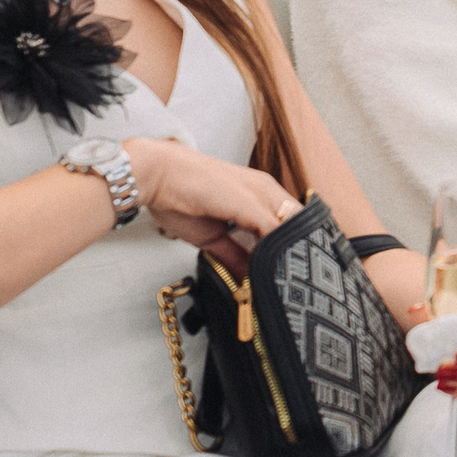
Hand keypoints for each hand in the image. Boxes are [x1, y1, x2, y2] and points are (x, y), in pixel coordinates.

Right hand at [121, 138, 301, 273]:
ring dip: (291, 252)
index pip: (292, 222)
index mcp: (260, 195)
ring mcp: (261, 194)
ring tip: (287, 279)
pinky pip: (273, 228)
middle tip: (297, 281)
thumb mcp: (212, 237)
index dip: (295, 246)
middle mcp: (266, 191)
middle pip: (300, 223)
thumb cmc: (179, 198)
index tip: (295, 271)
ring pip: (293, 225)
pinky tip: (271, 269)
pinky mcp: (249, 202)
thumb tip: (248, 277)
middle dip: (299, 251)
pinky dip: (275, 250)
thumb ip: (234, 255)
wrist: (156, 175)